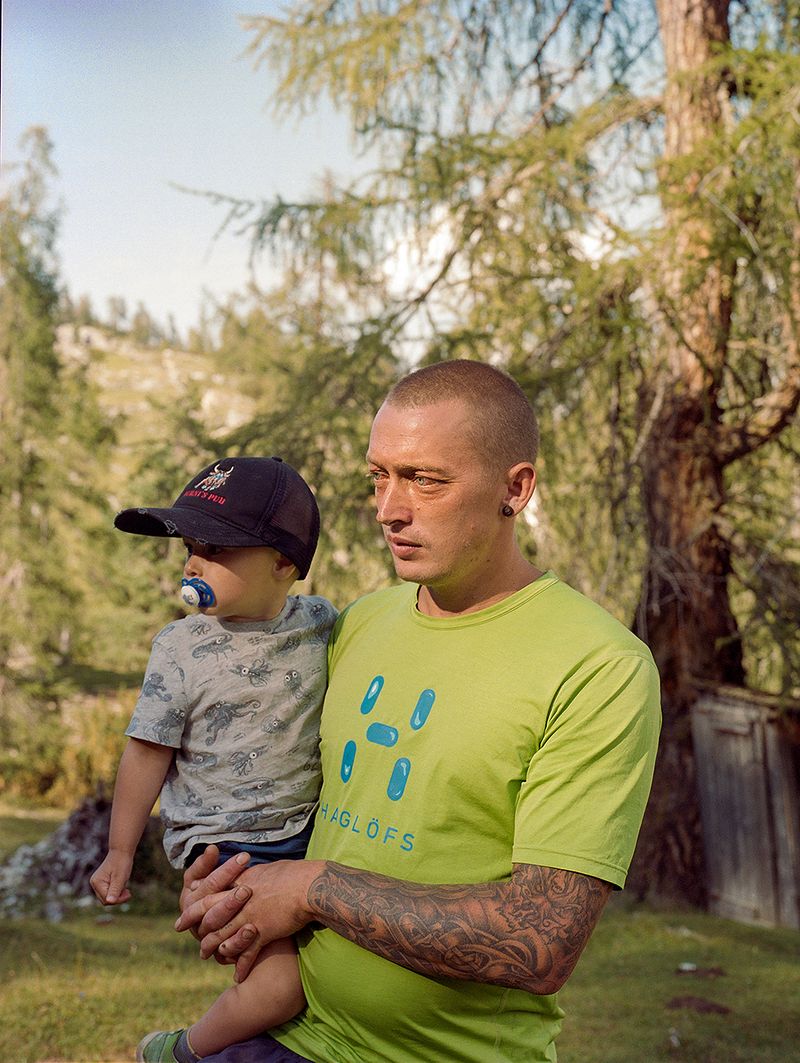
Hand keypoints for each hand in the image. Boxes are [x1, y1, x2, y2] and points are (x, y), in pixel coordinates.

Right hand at [90, 850, 133, 904]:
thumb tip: (109, 901)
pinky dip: (116, 891)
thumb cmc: (122, 863)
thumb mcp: (120, 877)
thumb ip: (115, 890)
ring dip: (118, 894)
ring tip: (125, 887)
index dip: (118, 899)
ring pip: (108, 897)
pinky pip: (109, 892)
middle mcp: (95, 883)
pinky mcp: (102, 882)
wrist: (122, 851)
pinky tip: (122, 885)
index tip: (129, 893)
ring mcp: (98, 883)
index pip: (106, 900)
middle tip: (128, 891)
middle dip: (118, 898)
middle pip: (106, 900)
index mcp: (97, 882)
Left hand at [176, 858, 323, 982]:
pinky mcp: (263, 933)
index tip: (183, 913)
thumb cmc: (292, 873)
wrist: (309, 886)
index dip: (194, 907)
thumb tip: (240, 878)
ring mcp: (250, 918)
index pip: (208, 895)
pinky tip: (237, 977)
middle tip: (189, 940)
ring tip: (208, 957)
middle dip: (198, 930)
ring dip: (215, 950)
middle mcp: (240, 902)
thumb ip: (248, 878)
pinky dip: (241, 966)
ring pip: (223, 938)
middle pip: (211, 919)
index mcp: (239, 884)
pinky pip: (247, 954)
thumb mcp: (264, 870)